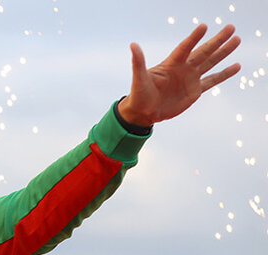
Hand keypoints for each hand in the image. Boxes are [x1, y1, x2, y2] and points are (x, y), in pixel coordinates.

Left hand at [118, 24, 240, 126]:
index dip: (194, 38)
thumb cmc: (138, 95)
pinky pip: (213, 80)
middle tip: (230, 27)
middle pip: (203, 51)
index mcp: (171, 64)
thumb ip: (138, 62)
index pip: (185, 48)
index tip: (204, 27)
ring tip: (236, 39)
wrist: (143, 113)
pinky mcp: (195, 91)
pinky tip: (236, 66)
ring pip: (211, 62)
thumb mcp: (138, 79)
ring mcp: (190, 78)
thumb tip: (133, 45)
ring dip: (223, 52)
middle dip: (217, 40)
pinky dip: (225, 74)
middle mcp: (183, 68)